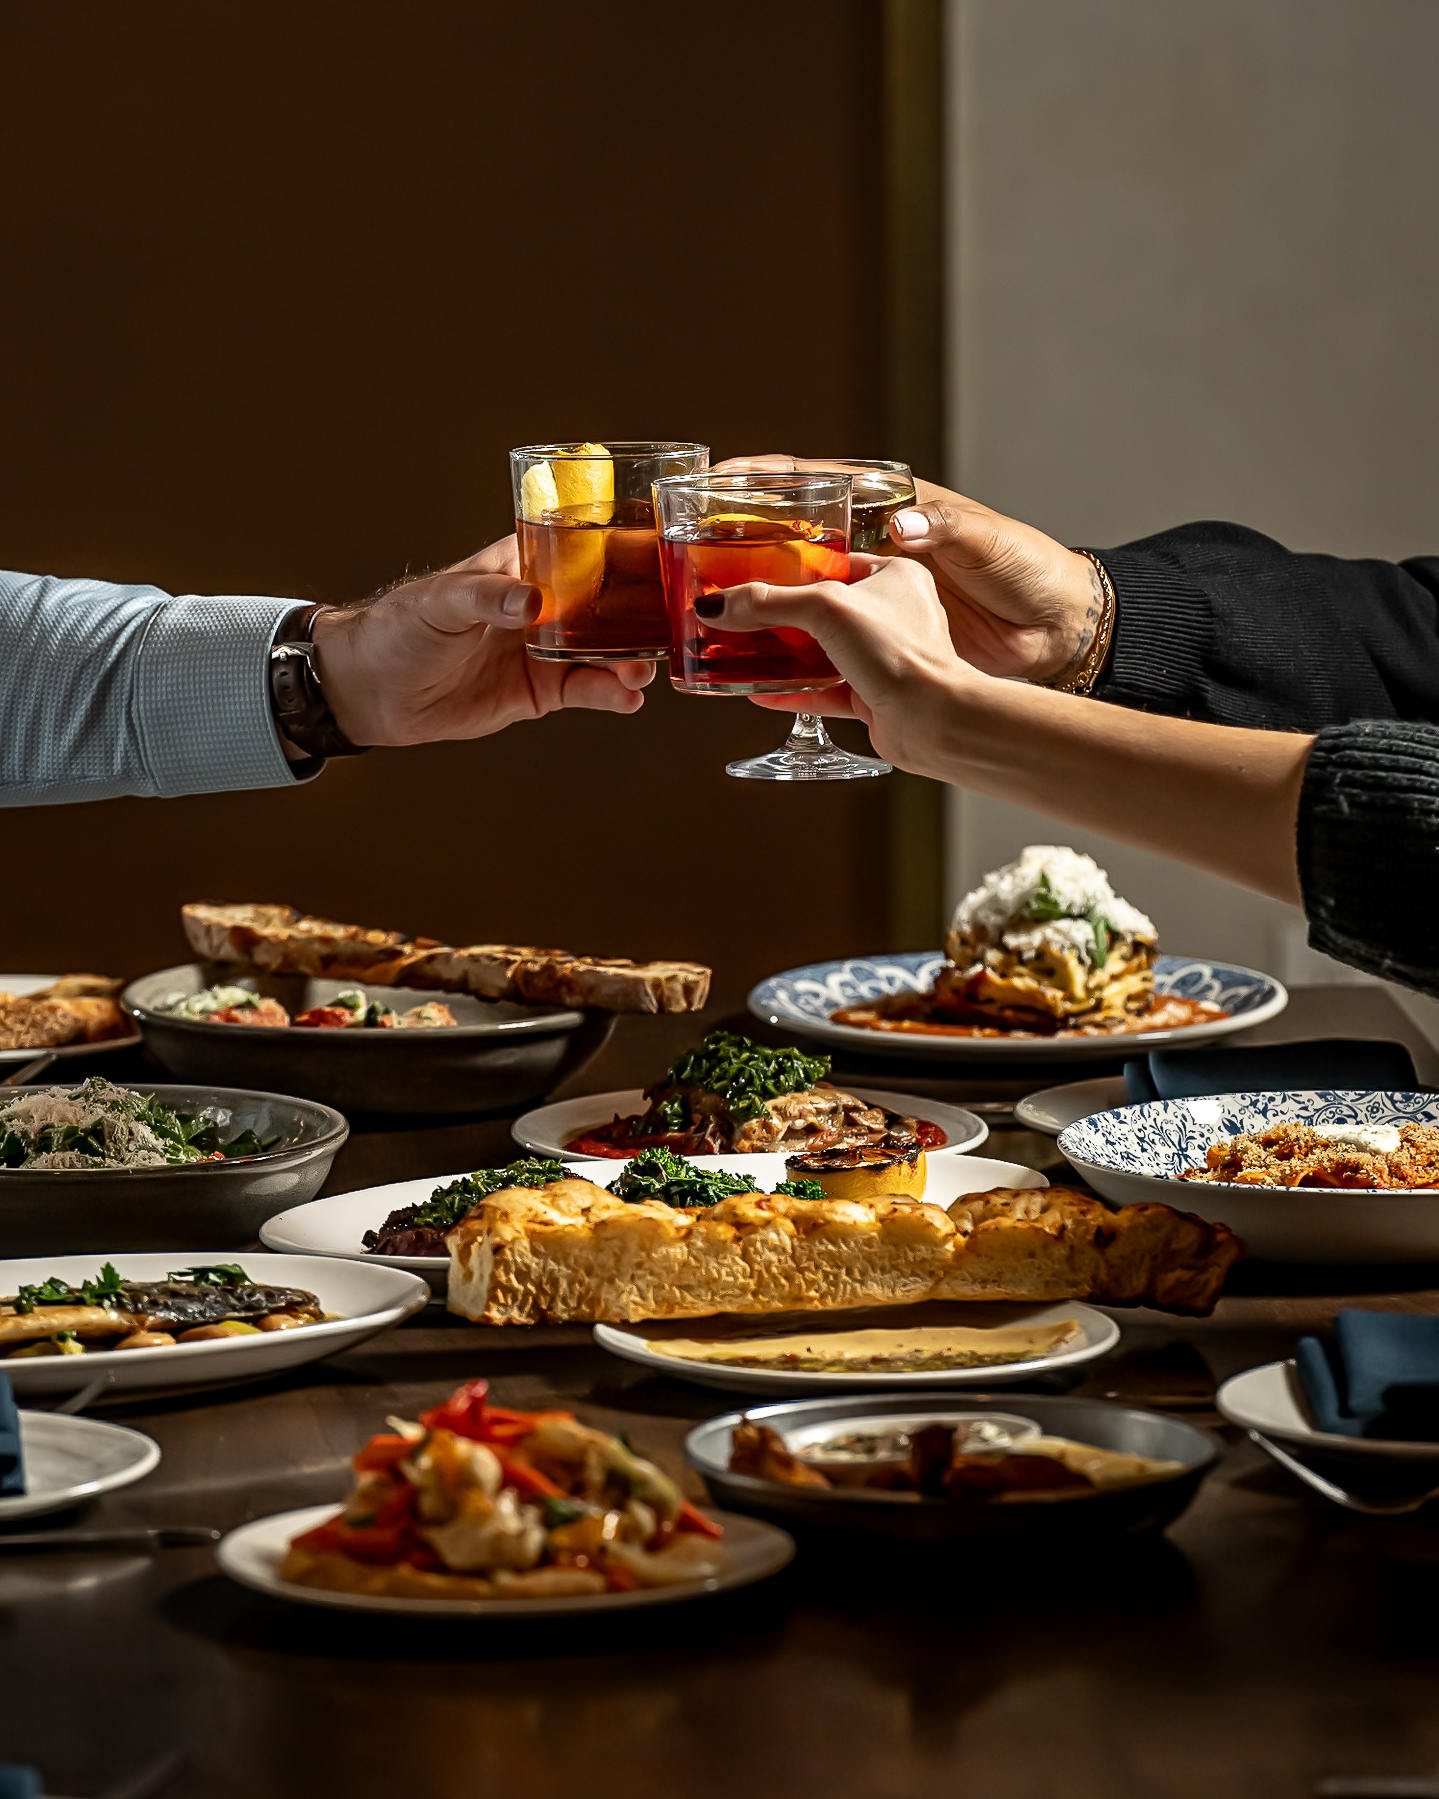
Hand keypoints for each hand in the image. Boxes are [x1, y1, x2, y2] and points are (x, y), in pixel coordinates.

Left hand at [307, 537, 652, 746]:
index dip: (621, 554)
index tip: (656, 560)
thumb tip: (531, 601)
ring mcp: (545, 650)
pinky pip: (585, 690)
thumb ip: (486, 598)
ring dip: (629, 661)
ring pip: (603, 652)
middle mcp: (543, 605)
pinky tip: (627, 698)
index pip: (580, 551)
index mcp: (522, 567)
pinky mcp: (541, 691)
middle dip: (637, 617)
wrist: (372, 690)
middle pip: (605, 606)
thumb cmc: (399, 627)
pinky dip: (609, 694)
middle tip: (660, 630)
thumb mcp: (440, 602)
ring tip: (641, 672)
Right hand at [700, 552, 978, 776]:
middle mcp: (894, 615)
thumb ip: (768, 603)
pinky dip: (793, 691)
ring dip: (784, 655)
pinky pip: (824, 691)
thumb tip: (717, 605)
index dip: (795, 567)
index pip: (836, 563)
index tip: (758, 571)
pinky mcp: (874, 697)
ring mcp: (883, 658)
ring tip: (745, 650)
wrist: (933, 721)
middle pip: (824, 610)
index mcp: (896, 576)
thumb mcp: (826, 610)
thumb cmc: (902, 654)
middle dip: (782, 615)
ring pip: (823, 652)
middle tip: (744, 613)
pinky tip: (760, 691)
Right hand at [714, 453, 1099, 682]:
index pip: (810, 486)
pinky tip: (753, 687)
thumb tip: (897, 527)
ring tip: (708, 629)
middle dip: (738, 558)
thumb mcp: (981, 541)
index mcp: (886, 514)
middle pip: (787, 554)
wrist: (1057, 638)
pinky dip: (789, 680)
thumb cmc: (1026, 574)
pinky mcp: (878, 660)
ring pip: (795, 616)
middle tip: (691, 562)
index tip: (710, 479)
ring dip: (755, 625)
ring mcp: (867, 613)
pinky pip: (821, 672)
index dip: (758, 482)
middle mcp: (866, 560)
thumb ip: (937, 529)